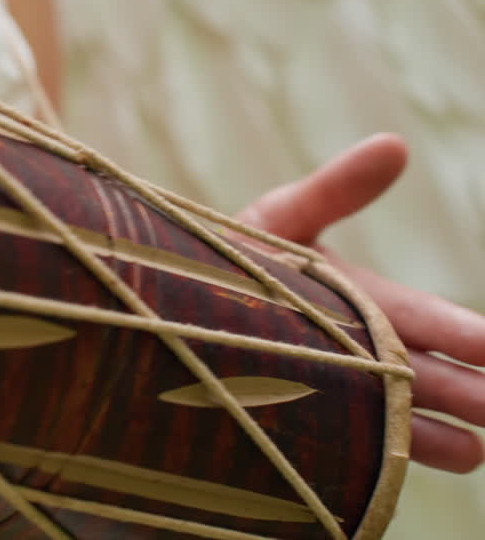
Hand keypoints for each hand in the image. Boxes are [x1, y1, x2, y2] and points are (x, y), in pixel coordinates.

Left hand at [237, 133, 484, 472]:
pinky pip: (350, 445)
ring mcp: (335, 387)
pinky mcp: (302, 420)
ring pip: (398, 416)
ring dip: (435, 432)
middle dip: (465, 389)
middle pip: (423, 373)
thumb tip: (395, 143)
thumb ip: (336, 191)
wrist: (162, 300)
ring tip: (475, 450)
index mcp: (362, 299)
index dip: (461, 332)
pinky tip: (402, 472)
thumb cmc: (226, 256)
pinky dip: (379, 456)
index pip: (424, 317)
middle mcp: (359, 347)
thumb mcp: (281, 219)